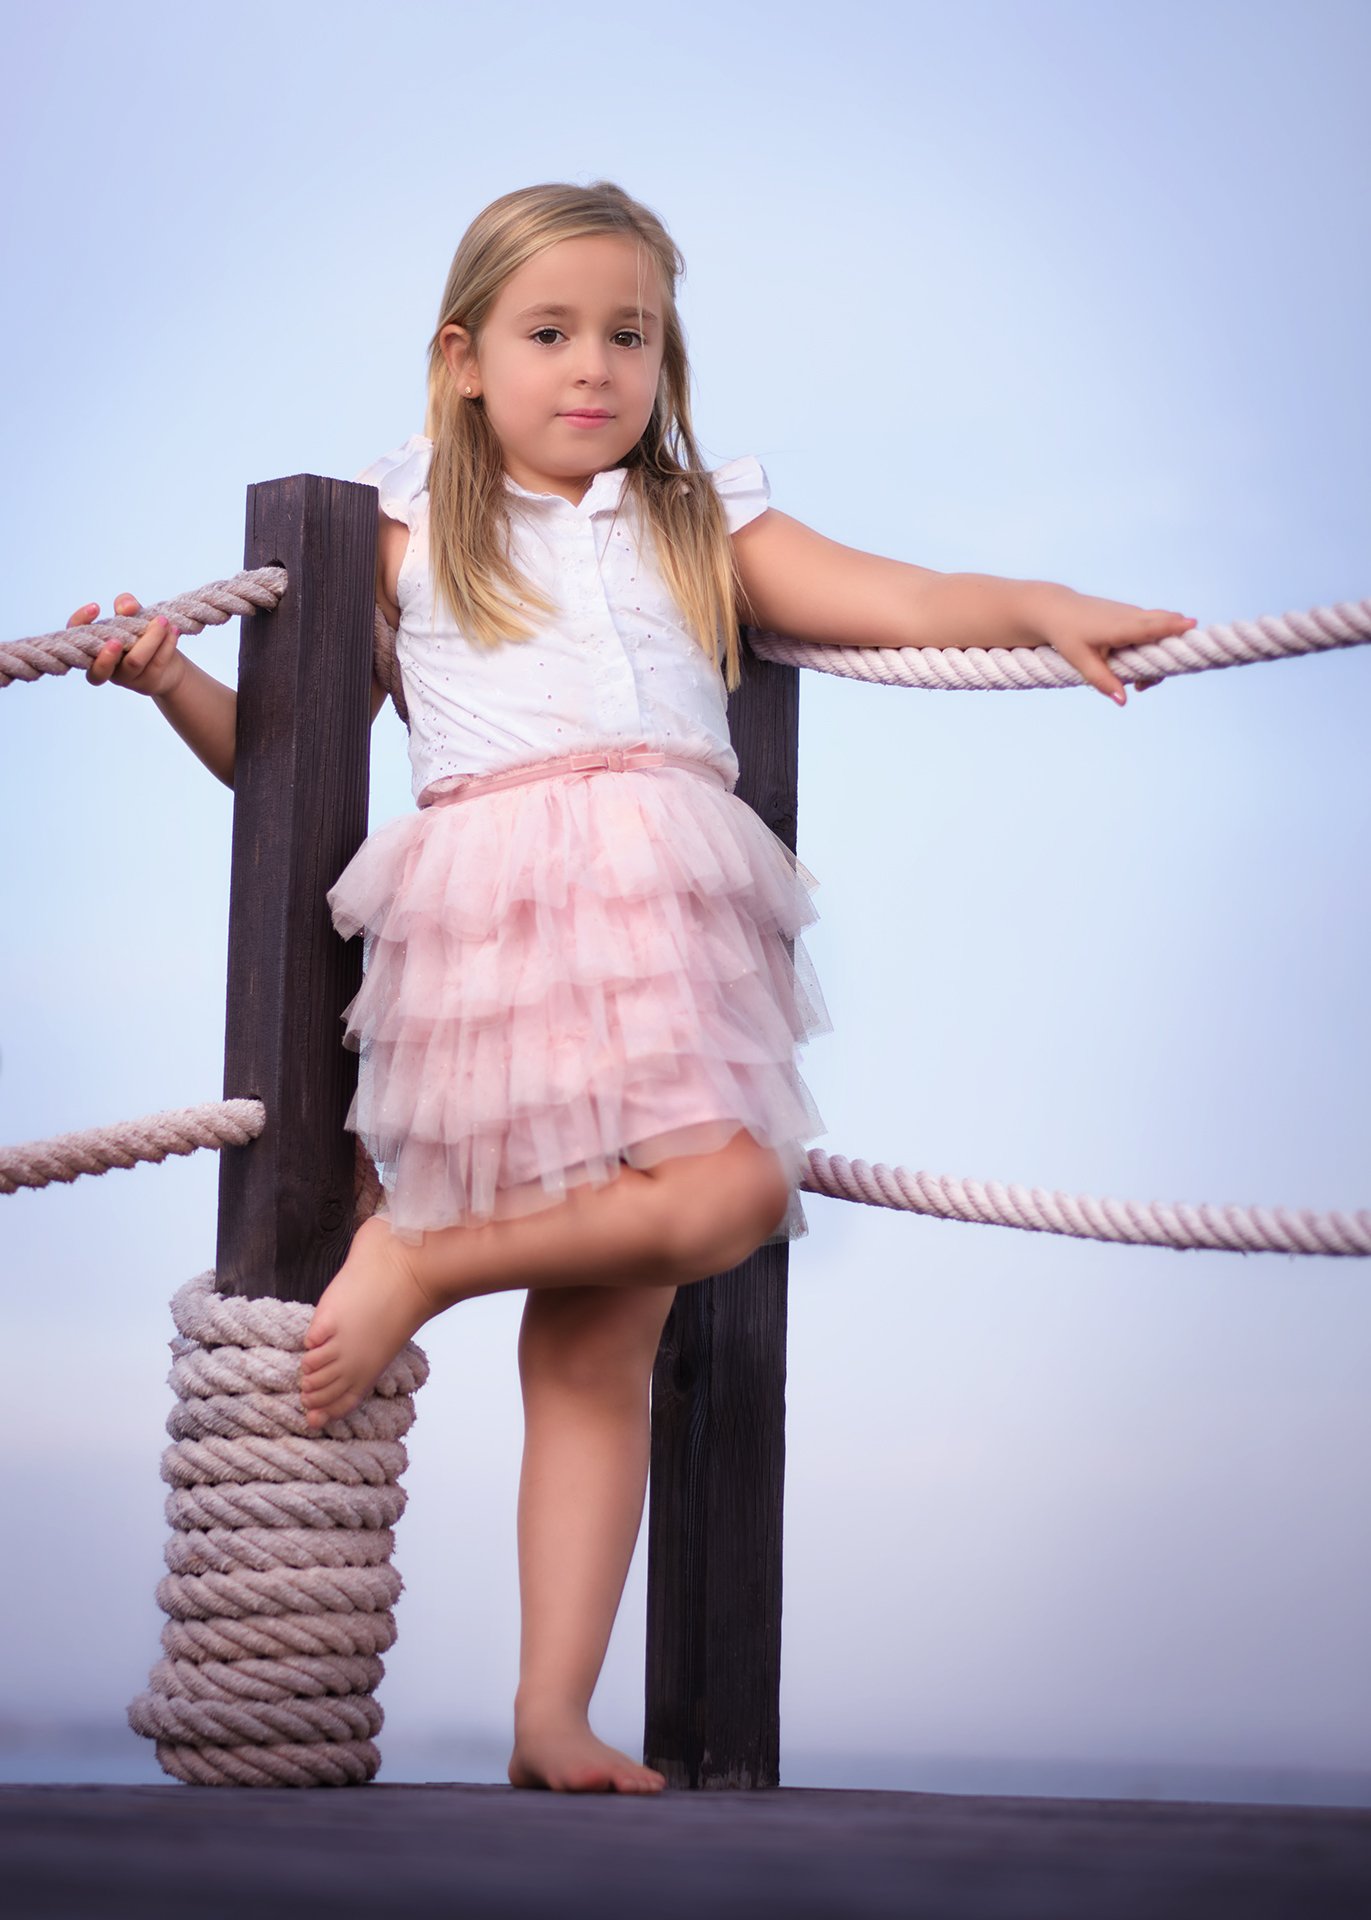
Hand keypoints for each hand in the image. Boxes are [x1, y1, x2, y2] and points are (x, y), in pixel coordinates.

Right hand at [74, 592, 187, 697]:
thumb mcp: (133, 617)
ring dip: (150, 639)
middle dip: (107, 654)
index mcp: (94, 648)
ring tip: (162, 621)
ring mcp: (126, 679)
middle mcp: (106, 667)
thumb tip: (126, 606)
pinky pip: (156, 663)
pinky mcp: (147, 683)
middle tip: (118, 639)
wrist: (168, 664)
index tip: (95, 606)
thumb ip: (127, 607)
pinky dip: (167, 645)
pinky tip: (173, 631)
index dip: (80, 623)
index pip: (75, 638)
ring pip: (134, 662)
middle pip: (100, 667)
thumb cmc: (141, 636)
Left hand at [1031, 583, 1195, 704]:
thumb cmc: (1067, 635)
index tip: (1193, 624)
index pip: (1150, 626)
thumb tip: (1124, 701)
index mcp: (1119, 626)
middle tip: (1146, 684)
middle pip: (1164, 626)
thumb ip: (1103, 681)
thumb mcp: (1080, 661)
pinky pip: (1153, 627)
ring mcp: (1133, 612)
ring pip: (1161, 627)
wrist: (1056, 609)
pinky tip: (1137, 666)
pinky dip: (1154, 644)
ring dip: (1160, 653)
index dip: (1172, 626)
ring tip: (1140, 684)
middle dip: (1171, 651)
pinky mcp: (1132, 613)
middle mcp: (1130, 615)